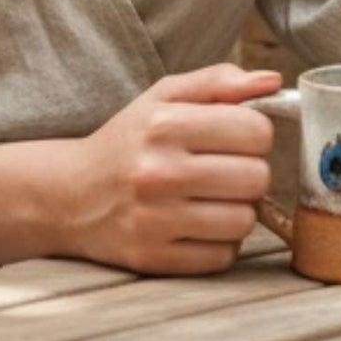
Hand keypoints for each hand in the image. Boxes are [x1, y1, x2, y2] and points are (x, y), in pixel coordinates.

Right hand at [54, 63, 280, 273]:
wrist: (67, 195)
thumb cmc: (129, 140)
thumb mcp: (165, 96)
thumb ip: (220, 81)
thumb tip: (273, 81)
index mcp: (165, 125)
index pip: (256, 132)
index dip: (257, 133)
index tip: (239, 138)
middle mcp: (158, 173)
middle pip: (256, 178)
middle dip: (251, 171)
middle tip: (228, 169)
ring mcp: (153, 221)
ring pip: (244, 221)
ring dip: (239, 209)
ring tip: (215, 198)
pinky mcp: (152, 259)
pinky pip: (222, 257)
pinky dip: (221, 242)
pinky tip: (200, 224)